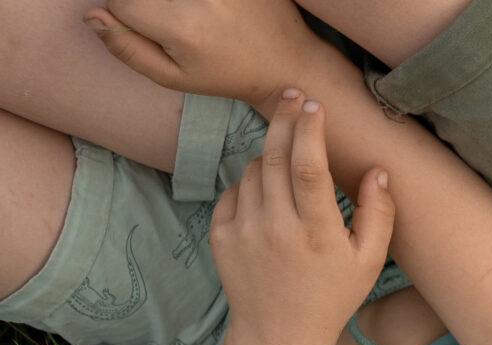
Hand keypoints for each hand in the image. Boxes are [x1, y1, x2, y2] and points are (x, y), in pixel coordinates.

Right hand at [85, 0, 338, 106]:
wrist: (287, 61)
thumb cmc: (227, 75)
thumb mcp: (174, 76)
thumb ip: (128, 48)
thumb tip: (91, 15)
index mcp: (182, 26)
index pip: (120, 2)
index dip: (127, 15)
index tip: (152, 29)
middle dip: (150, 4)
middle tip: (182, 21)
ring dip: (174, 2)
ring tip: (201, 17)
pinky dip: (198, 1)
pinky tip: (214, 11)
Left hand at [207, 96, 393, 344]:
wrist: (278, 335)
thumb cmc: (331, 297)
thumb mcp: (368, 263)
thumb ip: (378, 216)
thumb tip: (379, 172)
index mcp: (317, 233)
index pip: (310, 168)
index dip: (310, 131)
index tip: (313, 105)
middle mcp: (276, 228)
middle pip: (275, 156)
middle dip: (284, 120)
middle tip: (291, 94)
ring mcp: (243, 230)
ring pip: (253, 170)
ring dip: (270, 157)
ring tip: (287, 167)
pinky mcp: (221, 235)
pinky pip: (235, 191)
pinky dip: (251, 185)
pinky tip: (268, 200)